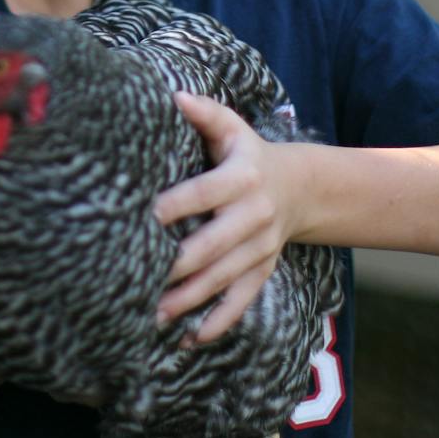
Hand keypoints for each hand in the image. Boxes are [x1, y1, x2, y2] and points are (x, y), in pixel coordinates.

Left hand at [153, 92, 302, 343]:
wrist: (299, 187)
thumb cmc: (246, 153)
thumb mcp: (231, 128)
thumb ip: (204, 112)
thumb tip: (174, 96)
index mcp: (242, 177)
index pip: (206, 192)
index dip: (178, 204)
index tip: (145, 215)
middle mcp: (254, 215)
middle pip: (214, 245)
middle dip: (179, 264)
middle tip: (139, 278)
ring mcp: (260, 249)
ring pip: (223, 280)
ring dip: (189, 301)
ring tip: (152, 315)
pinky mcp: (261, 273)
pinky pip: (240, 303)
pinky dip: (215, 324)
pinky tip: (186, 341)